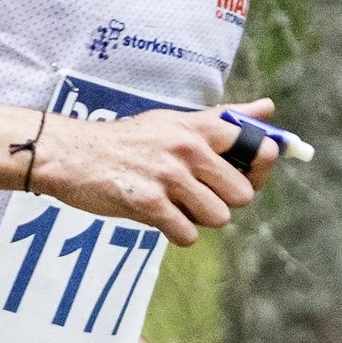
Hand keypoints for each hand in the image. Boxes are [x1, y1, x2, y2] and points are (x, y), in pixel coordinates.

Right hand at [34, 99, 282, 246]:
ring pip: (218, 217)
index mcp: (198, 128)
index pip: (257, 147)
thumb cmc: (128, 140)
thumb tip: (268, 108)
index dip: (259, 168)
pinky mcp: (148, 203)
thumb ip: (223, 119)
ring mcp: (168, 177)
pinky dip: (178, 233)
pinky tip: (161, 218)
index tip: (243, 174)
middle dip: (225, 202)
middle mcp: (188, 149)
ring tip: (176, 206)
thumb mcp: (175, 120)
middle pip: (242, 193)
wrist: (72, 154)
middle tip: (199, 196)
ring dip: (200, 219)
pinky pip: (188, 234)